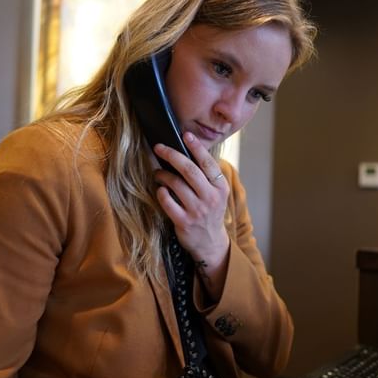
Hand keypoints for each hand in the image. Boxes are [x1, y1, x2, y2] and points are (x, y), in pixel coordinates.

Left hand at [153, 133, 229, 298]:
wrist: (211, 243)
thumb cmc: (210, 212)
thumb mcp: (216, 193)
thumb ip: (206, 176)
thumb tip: (186, 151)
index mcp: (220, 187)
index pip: (207, 162)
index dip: (196, 147)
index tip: (185, 135)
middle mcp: (210, 197)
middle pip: (189, 170)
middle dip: (172, 155)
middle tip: (159, 147)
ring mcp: (197, 211)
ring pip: (176, 184)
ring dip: (163, 174)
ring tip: (158, 172)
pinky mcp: (184, 222)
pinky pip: (167, 202)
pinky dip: (161, 192)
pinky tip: (159, 189)